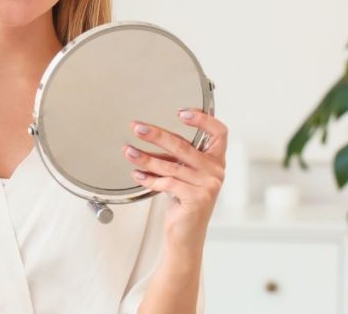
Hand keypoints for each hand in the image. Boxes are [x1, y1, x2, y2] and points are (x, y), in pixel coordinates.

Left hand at [121, 108, 227, 255]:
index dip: (202, 119)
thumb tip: (149, 133)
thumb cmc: (184, 202)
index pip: (219, 132)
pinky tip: (137, 175)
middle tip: (137, 127)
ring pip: (170, 165)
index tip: (181, 112)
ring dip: (145, 157)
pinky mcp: (197, 199)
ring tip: (128, 152)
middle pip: (184, 145)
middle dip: (156, 134)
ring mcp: (209, 186)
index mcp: (216, 161)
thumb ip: (177, 156)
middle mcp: (216, 171)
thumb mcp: (184, 174)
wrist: (186, 235)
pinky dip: (148, 179)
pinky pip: (167, 183)